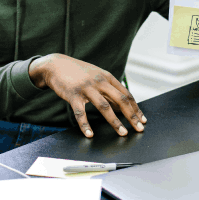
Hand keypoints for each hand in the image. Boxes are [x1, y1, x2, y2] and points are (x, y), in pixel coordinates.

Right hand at [29, 54, 145, 137]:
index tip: (143, 119)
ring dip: (115, 121)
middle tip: (139, 128)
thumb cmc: (78, 73)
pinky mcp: (73, 95)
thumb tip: (121, 106)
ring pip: (104, 107)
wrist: (55, 65)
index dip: (136, 108)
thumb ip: (109, 89)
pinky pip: (80, 112)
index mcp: (108, 77)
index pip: (126, 94)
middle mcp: (100, 82)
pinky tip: (90, 134)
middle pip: (120, 100)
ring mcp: (86, 88)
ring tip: (122, 132)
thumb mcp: (97, 76)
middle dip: (132, 116)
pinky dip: (85, 125)